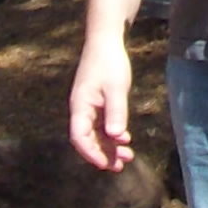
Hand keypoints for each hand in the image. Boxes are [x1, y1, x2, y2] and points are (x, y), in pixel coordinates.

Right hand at [67, 44, 134, 170]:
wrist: (106, 42)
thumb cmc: (110, 62)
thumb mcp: (116, 88)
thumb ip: (116, 111)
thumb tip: (115, 136)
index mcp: (80, 106)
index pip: (79, 137)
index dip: (91, 153)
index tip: (106, 164)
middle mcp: (81, 109)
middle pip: (87, 140)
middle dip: (103, 154)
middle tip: (121, 165)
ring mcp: (88, 107)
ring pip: (95, 134)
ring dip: (109, 146)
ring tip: (127, 156)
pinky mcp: (96, 103)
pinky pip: (101, 125)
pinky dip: (111, 134)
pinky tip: (125, 138)